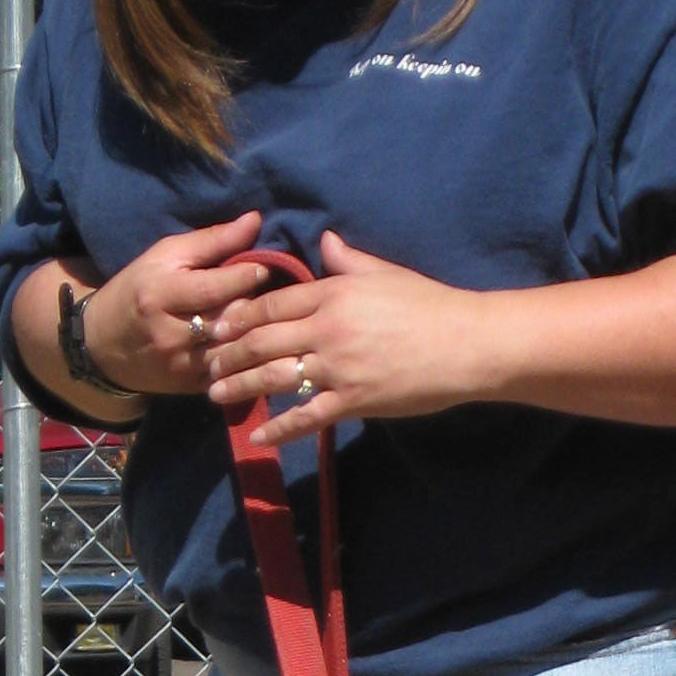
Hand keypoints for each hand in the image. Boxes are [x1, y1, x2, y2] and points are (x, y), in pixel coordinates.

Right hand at [77, 212, 278, 397]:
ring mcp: (182, 364)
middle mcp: (170, 333)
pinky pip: (234, 374)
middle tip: (272, 294)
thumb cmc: (139, 288)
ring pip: (236, 350)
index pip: (213, 288)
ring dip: (257, 333)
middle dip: (255, 305)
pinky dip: (251, 358)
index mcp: (159, 294)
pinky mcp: (193, 386)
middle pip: (229, 319)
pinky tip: (261, 345)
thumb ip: (211, 241)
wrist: (102, 345)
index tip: (266, 267)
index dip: (245, 276)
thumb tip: (254, 220)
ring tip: (270, 318)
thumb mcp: (164, 256)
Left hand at [200, 229, 489, 440]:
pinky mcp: (354, 400)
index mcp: (334, 294)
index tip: (218, 325)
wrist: (469, 344)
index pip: (272, 303)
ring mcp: (339, 367)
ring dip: (241, 387)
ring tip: (217, 394)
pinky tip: (259, 435)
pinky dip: (280, 428)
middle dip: (229, 353)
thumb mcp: (387, 274)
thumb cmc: (432, 305)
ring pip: (276, 377)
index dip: (239, 315)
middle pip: (263, 340)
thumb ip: (349, 261)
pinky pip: (307, 416)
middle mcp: (328, 329)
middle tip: (206, 363)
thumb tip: (325, 241)